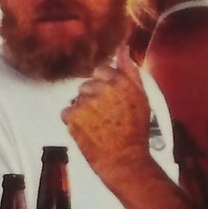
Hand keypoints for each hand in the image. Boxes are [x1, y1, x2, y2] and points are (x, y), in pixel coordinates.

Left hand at [62, 55, 157, 182]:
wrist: (125, 160)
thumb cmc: (136, 133)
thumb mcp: (141, 98)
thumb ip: (130, 70)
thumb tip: (122, 49)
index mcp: (121, 82)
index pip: (101, 71)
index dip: (103, 87)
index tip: (108, 101)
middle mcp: (103, 89)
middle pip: (86, 86)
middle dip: (92, 99)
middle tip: (104, 117)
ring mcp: (87, 102)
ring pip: (77, 100)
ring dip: (83, 110)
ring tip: (97, 125)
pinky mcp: (74, 116)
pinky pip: (66, 112)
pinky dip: (73, 122)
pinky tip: (87, 130)